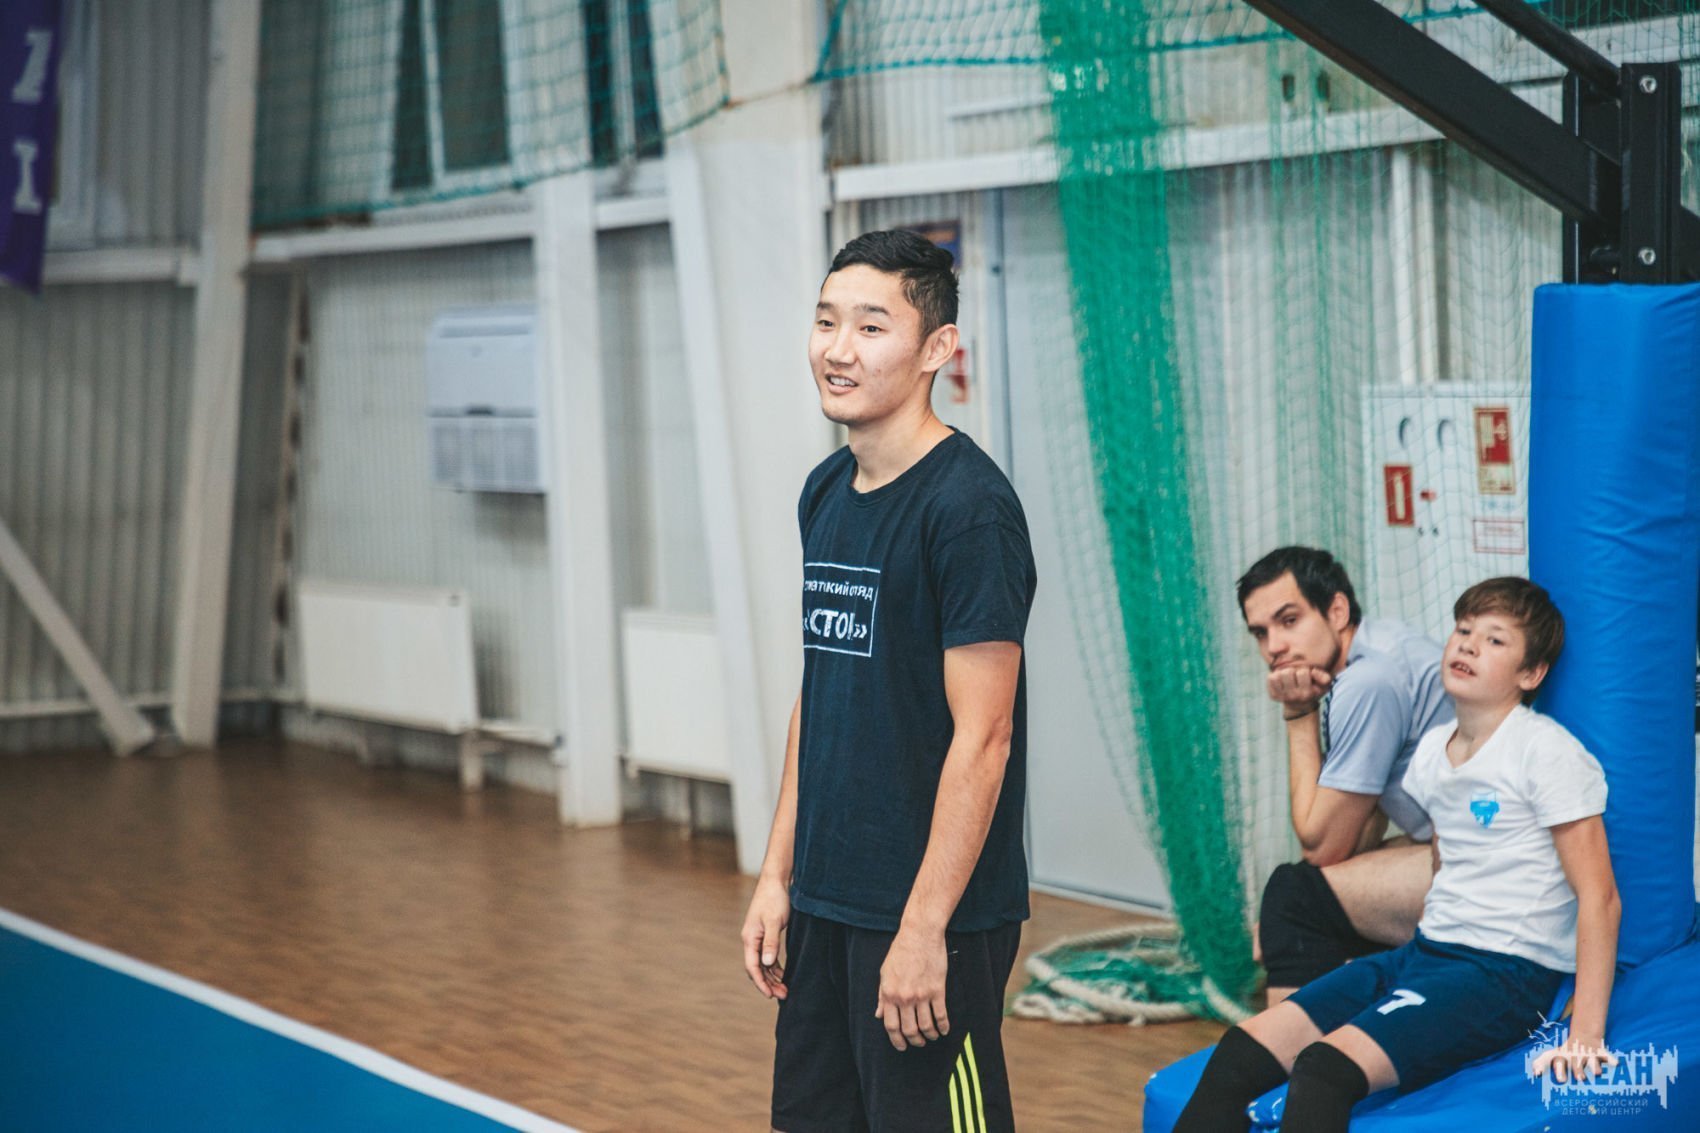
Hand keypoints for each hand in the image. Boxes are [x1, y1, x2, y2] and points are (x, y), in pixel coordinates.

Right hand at [740, 875, 790, 998]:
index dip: (761, 983)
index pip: (752, 966)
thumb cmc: (775, 898)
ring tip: (785, 988)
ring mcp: (759, 937)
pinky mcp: (767, 933)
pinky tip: (783, 973)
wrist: (777, 880)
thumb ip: (771, 942)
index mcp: (750, 937)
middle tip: (783, 995)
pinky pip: (768, 956)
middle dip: (768, 983)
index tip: (771, 995)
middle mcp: (752, 939)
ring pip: (763, 963)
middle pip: (757, 968)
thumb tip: (766, 963)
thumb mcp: (774, 921)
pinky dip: (775, 966)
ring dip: (773, 976)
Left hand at [876, 926, 949, 1050]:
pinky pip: (941, 1015)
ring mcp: (922, 995)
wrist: (919, 935)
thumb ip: (881, 996)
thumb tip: (879, 1015)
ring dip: (929, 1036)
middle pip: (909, 1030)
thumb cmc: (900, 952)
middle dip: (914, 1041)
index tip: (901, 1046)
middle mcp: (904, 998)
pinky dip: (943, 1026)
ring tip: (931, 1037)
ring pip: (926, 1026)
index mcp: (889, 994)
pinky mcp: (937, 990)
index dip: (896, 1040)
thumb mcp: (885, 973)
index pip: (891, 1026)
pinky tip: (944, 1030)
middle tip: (918, 1043)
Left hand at [1268, 665, 1331, 715]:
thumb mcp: (1324, 686)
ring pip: (1277, 675)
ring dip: (1282, 673)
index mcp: (1307, 693)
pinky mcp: (1274, 696)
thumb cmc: (1313, 690)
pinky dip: (1275, 676)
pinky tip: (1281, 681)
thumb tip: (1313, 671)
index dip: (1305, 671)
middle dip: (1292, 671)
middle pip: (1287, 672)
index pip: (1303, 672)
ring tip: (1288, 678)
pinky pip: (1270, 679)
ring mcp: (1282, 696)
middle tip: (1295, 676)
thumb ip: (1324, 678)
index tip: (1306, 676)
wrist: (1300, 705)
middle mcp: (1294, 696)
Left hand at [1530, 1035, 1615, 1083]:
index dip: (1560, 1070)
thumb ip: (1542, 1062)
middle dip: (1578, 1070)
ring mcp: (1588, 1054)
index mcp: (1564, 1057)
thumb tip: (1535, 1072)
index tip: (1562, 1080)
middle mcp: (1576, 1056)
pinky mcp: (1600, 1053)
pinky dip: (1611, 1059)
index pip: (1560, 1063)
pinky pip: (1607, 1055)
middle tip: (1580, 1078)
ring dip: (1594, 1066)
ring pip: (1592, 1061)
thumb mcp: (1553, 1055)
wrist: (1583, 1037)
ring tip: (1597, 1073)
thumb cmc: (1566, 1052)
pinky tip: (1615, 1063)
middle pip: (1577, 1064)